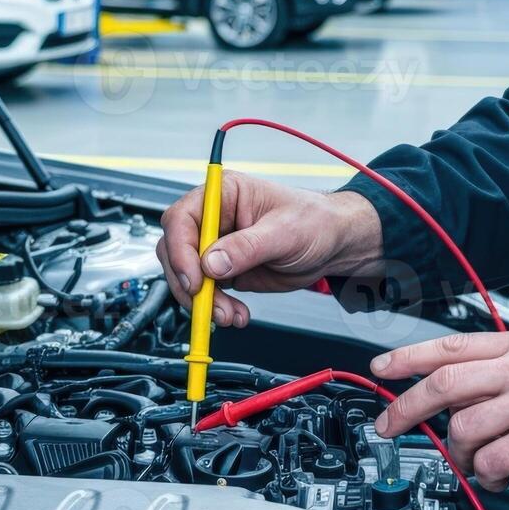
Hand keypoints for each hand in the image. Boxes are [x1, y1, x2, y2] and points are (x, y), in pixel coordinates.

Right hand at [156, 174, 384, 327]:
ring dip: (203, 301)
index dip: (181, 250)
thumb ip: (247, 247)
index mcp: (224, 194)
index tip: (195, 279)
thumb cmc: (314, 222)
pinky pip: (205, 293)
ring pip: (187, 276)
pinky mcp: (223, 270)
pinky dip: (215, 308)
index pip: (182, 218)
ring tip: (230, 315)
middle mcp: (214, 219)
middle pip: (176, 250)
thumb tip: (211, 262)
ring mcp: (216, 246)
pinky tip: (236, 314)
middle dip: (189, 282)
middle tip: (209, 304)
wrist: (332, 245)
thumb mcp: (284, 232)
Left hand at [370, 330, 508, 492]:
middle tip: (389, 424)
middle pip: (443, 383)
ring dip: (460, 453)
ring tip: (479, 461)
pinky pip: (488, 463)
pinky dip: (488, 477)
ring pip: (462, 429)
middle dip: (406, 408)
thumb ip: (506, 373)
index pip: (452, 346)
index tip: (382, 368)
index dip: (409, 358)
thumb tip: (458, 394)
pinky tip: (502, 477)